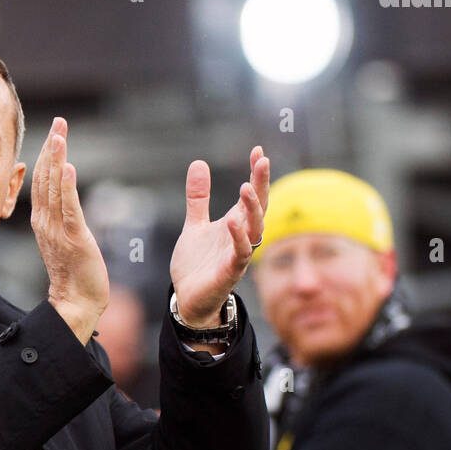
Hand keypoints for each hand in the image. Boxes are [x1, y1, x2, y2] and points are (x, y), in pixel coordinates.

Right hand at [31, 116, 108, 345]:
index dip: (46, 156)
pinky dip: (68, 187)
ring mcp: (57, 230)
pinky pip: (69, 209)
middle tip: (60, 122)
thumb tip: (62, 199)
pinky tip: (68, 167)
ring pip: (55, 189)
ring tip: (60, 136)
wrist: (76, 302)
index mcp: (43, 221)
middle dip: (52, 149)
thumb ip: (60, 218)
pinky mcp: (73, 239)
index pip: (42, 182)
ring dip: (57, 160)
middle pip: (46, 179)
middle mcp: (46, 222)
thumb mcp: (62, 240)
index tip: (54, 132)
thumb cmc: (73, 274)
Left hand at [170, 146, 269, 327]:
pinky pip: (241, 253)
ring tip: (245, 187)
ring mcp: (238, 254)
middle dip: (261, 185)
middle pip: (259, 207)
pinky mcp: (230, 271)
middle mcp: (241, 236)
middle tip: (262, 161)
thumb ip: (198, 198)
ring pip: (254, 229)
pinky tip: (232, 221)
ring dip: (252, 208)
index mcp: (235, 223)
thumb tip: (199, 163)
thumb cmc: (196, 264)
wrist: (187, 298)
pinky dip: (239, 237)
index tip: (258, 151)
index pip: (252, 195)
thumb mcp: (194, 224)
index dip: (256, 174)